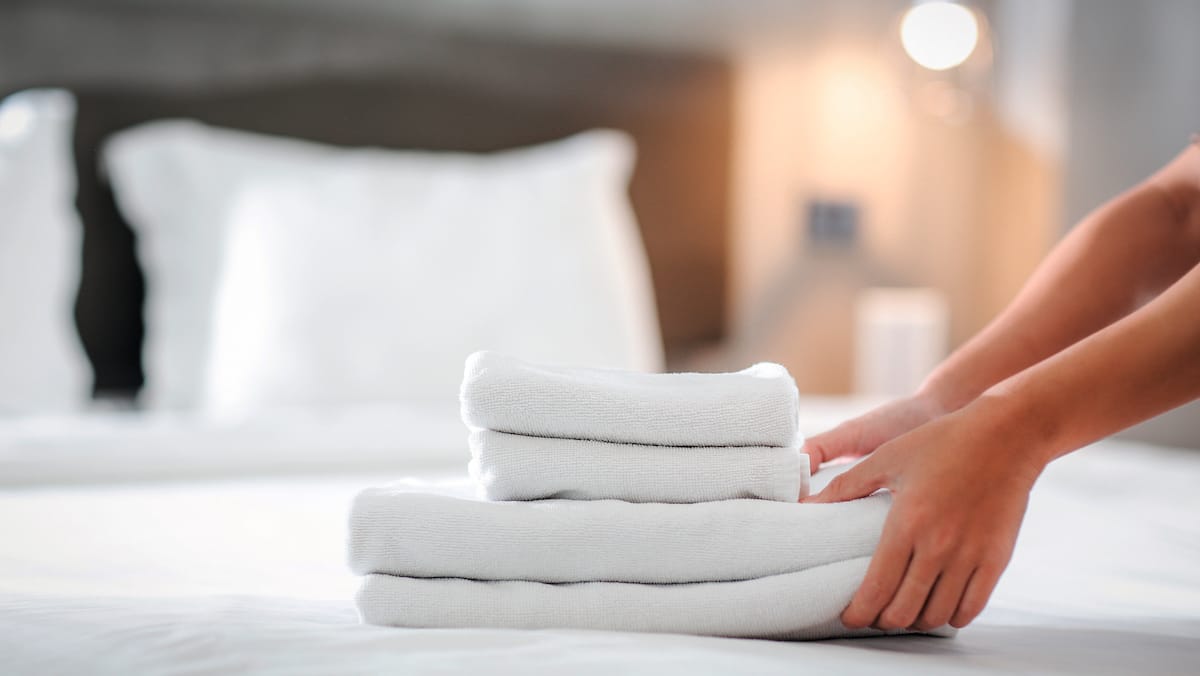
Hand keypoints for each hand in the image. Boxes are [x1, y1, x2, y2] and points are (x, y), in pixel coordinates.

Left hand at [804, 399, 1042, 630]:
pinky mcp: (997, 559)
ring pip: (937, 614)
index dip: (859, 612)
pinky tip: (939, 608)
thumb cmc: (941, 442)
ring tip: (903, 611)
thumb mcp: (886, 457)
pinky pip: (972, 607)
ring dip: (915, 622)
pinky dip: (951, 616)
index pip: (877, 588)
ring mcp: (970, 556)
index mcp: (906, 524)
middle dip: (882, 621)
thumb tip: (806, 503)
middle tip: (873, 615)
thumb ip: (845, 486)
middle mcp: (938, 546)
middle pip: (904, 610)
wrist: (1006, 436)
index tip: (850, 617)